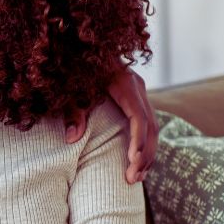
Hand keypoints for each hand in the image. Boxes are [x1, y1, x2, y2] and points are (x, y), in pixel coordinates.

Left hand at [63, 69, 158, 183]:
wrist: (83, 45)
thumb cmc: (77, 65)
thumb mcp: (73, 87)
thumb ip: (74, 111)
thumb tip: (71, 138)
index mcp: (126, 84)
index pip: (139, 118)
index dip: (137, 141)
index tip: (132, 161)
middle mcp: (137, 88)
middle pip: (150, 126)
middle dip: (144, 154)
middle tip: (133, 178)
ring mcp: (139, 92)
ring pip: (152, 127)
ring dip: (147, 153)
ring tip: (137, 177)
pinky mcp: (135, 98)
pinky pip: (146, 124)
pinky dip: (144, 143)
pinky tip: (138, 161)